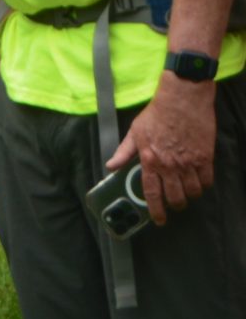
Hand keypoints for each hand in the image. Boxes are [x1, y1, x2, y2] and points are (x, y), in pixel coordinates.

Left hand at [106, 75, 217, 224]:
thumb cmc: (157, 113)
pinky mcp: (205, 156)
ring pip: (193, 192)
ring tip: (187, 191)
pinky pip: (207, 180)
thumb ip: (124, 151)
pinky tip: (199, 181)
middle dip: (175, 205)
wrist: (183, 98)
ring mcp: (189, 162)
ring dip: (190, 195)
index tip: (159, 219)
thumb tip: (111, 166)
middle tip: (175, 204)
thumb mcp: (135, 131)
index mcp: (150, 160)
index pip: (152, 193)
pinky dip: (203, 184)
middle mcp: (170, 165)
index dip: (156, 210)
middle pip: (175, 197)